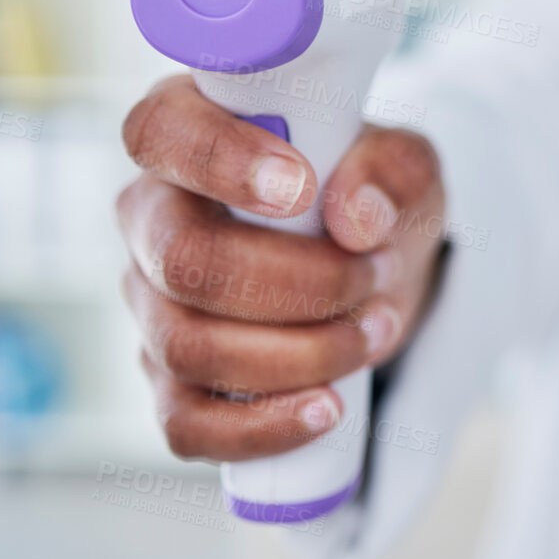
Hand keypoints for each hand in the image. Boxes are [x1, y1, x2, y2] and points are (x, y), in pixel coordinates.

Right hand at [116, 74, 445, 461]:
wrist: (378, 268)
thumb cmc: (372, 197)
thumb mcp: (407, 168)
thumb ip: (391, 173)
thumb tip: (357, 219)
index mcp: (191, 135)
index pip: (160, 132)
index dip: (218, 160)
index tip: (300, 185)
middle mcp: (153, 219)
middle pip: (184, 260)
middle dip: (297, 282)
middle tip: (374, 275)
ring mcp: (152, 305)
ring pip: (189, 347)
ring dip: (301, 352)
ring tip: (376, 329)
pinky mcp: (170, 381)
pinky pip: (186, 425)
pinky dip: (264, 426)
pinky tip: (329, 407)